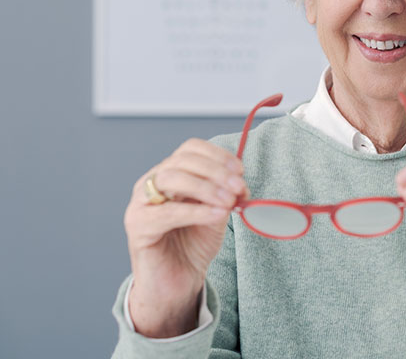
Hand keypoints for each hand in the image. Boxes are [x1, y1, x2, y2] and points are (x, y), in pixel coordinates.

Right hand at [123, 138, 247, 336]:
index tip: (240, 170)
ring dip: (206, 187)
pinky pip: (167, 213)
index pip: (190, 149)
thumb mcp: (216, 213)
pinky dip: (196, 211)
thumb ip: (225, 195)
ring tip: (229, 201)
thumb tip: (240, 184)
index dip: (217, 155)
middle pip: (182, 161)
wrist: (176, 283)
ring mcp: (140, 203)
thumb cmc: (193, 245)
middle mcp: (151, 183)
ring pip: (171, 179)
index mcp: (170, 173)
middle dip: (216, 171)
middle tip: (239, 187)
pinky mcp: (138, 227)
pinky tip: (217, 215)